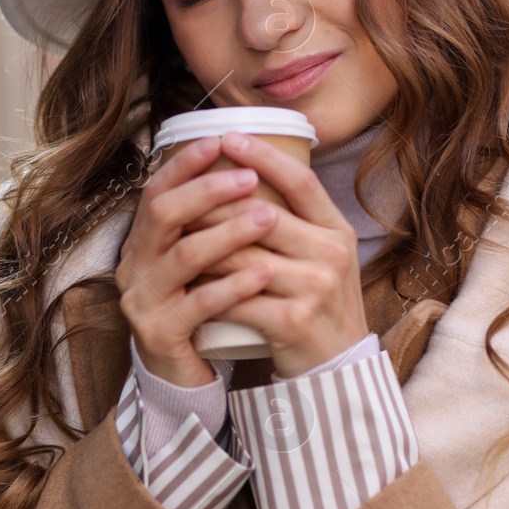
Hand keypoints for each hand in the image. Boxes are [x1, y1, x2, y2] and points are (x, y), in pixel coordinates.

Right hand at [115, 135, 279, 387]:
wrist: (181, 375)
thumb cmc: (198, 308)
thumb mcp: (196, 262)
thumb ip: (205, 223)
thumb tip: (247, 165)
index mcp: (141, 243)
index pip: (155, 192)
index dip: (184, 165)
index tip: (218, 141)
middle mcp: (133, 267)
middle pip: (164, 215)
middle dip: (208, 191)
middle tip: (250, 177)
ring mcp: (142, 302)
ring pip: (184, 257)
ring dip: (228, 233)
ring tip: (269, 218)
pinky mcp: (158, 334)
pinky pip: (198, 304)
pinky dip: (233, 285)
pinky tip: (263, 272)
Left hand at [200, 132, 369, 377]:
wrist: (336, 371)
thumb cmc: (318, 307)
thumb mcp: (322, 257)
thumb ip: (296, 221)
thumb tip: (245, 175)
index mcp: (337, 232)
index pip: (301, 181)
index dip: (264, 156)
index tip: (227, 137)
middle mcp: (331, 255)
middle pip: (261, 216)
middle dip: (212, 206)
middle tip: (177, 197)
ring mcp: (314, 289)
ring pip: (242, 257)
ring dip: (202, 249)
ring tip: (171, 239)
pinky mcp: (293, 322)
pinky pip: (238, 298)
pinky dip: (208, 291)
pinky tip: (186, 285)